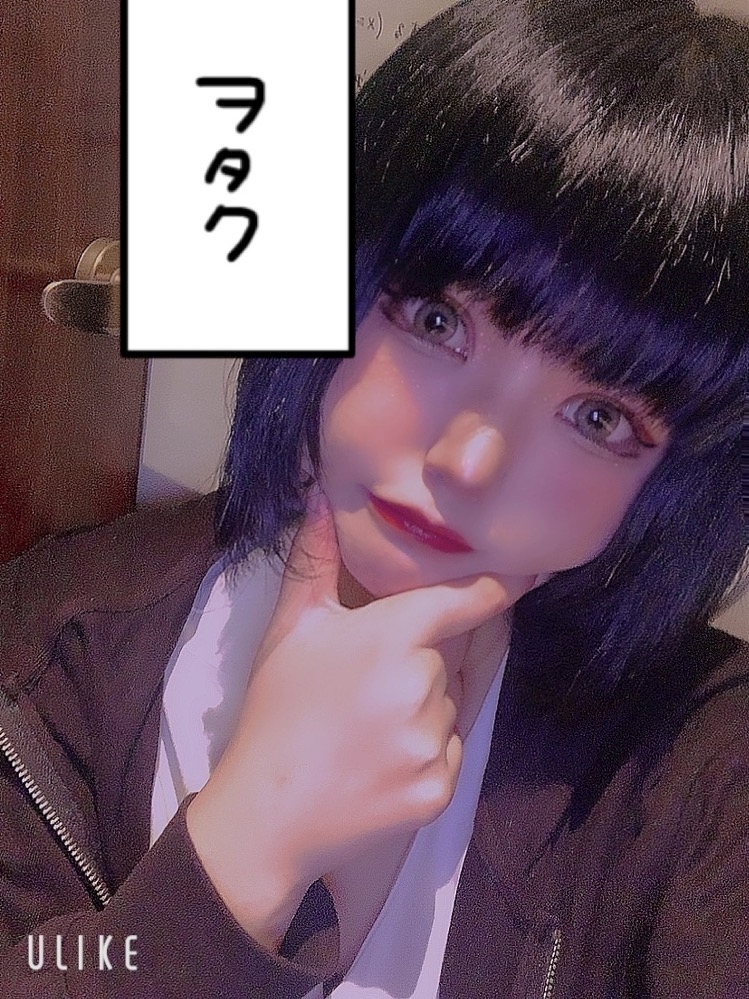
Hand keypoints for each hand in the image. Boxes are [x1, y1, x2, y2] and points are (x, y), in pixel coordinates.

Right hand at [187, 492, 535, 943]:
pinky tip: (382, 756)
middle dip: (427, 656)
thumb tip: (321, 493)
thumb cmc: (276, 710)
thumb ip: (314, 557)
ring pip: (451, 703)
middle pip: (452, 655)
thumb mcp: (290, 627)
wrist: (267, 814)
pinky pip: (450, 750)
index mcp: (392, 637)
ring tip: (369, 723)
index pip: (466, 600)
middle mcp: (425, 685)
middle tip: (374, 678)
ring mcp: (436, 741)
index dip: (498, 585)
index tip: (528, 572)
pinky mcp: (441, 790)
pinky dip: (427, 747)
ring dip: (427, 703)